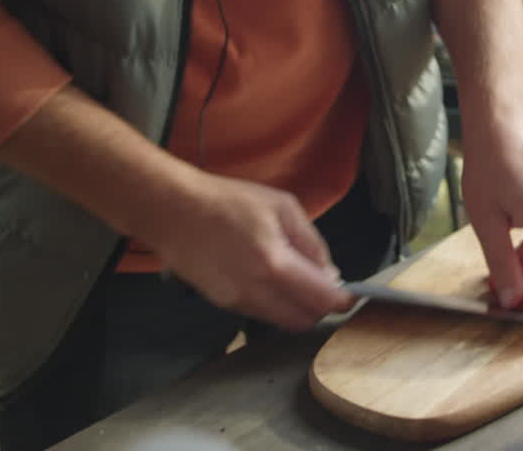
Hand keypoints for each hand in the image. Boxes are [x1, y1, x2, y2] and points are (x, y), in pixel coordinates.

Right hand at [135, 172, 355, 331]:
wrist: (172, 211)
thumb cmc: (228, 201)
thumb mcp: (283, 207)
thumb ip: (312, 243)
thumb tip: (331, 274)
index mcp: (275, 263)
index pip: (321, 299)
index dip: (342, 300)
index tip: (350, 293)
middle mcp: (256, 291)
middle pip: (305, 320)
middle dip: (321, 307)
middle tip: (324, 285)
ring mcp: (237, 302)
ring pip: (284, 322)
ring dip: (299, 309)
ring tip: (299, 280)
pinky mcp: (223, 304)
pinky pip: (263, 315)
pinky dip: (277, 306)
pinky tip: (273, 281)